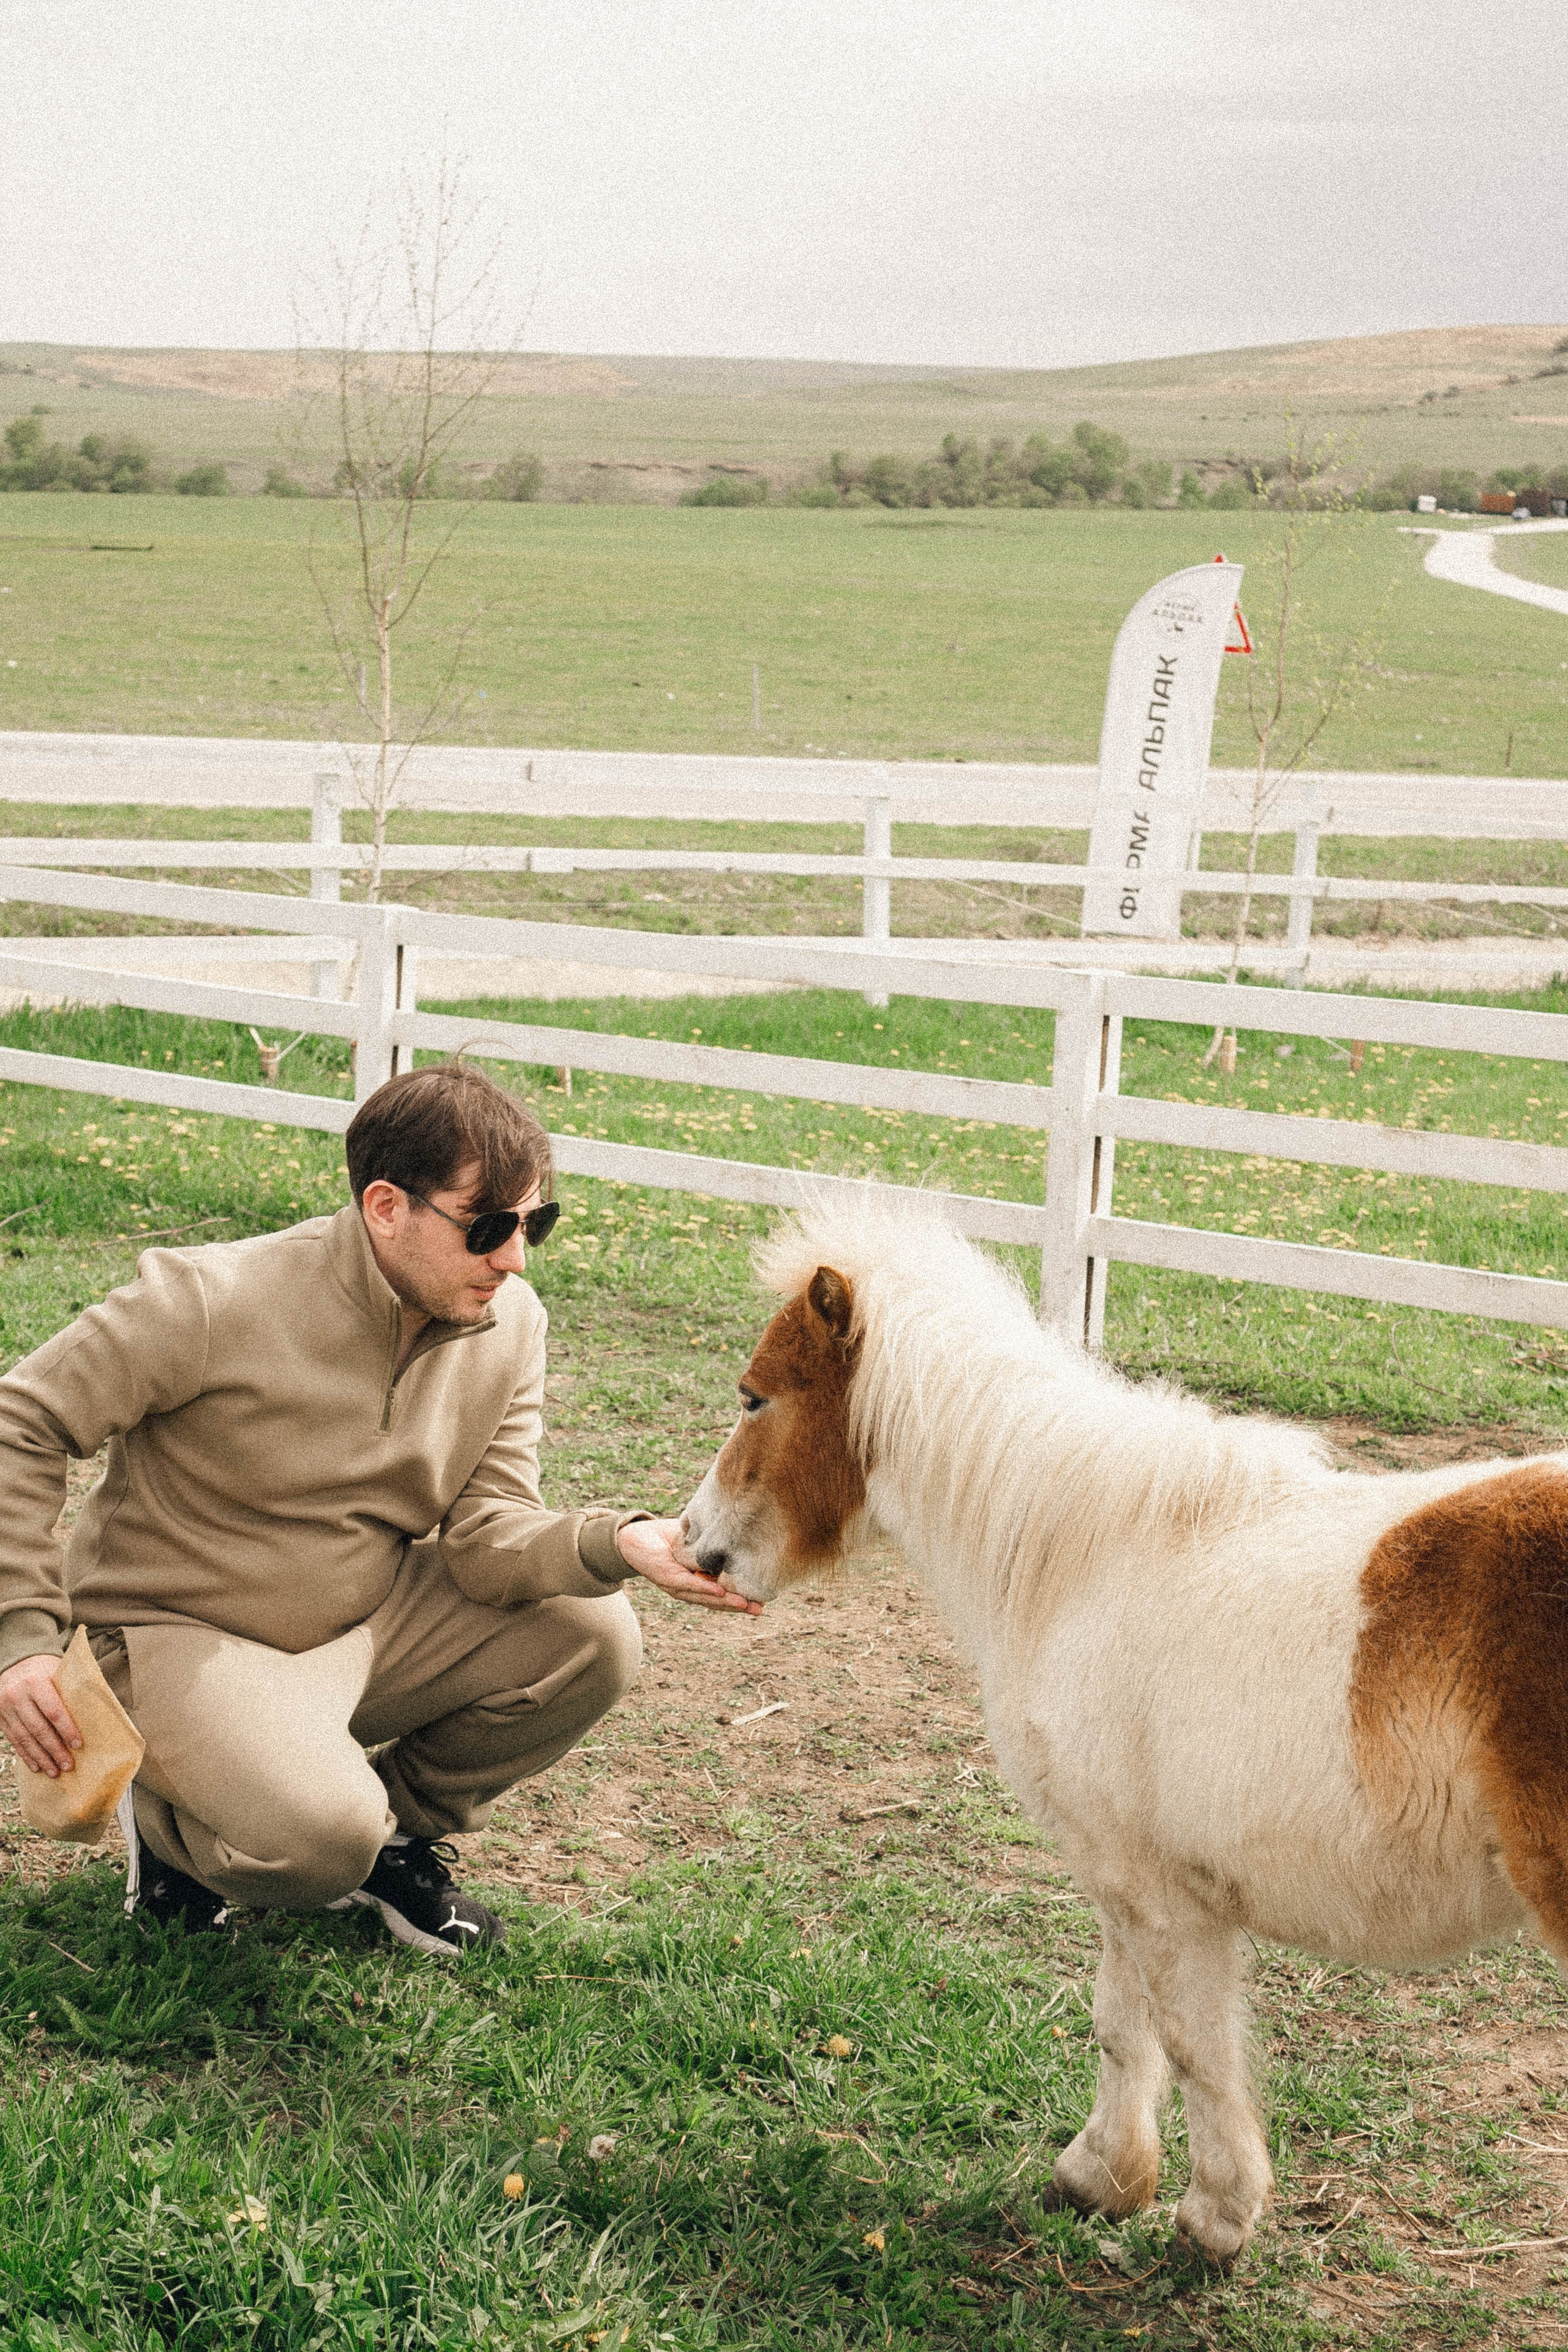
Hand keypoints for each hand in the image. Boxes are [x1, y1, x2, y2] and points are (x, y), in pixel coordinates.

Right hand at [0, 1652, 82, 1776]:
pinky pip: (14, 1740)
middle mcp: (18, 1696)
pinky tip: (37, 1767)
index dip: (66, 1730)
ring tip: (54, 1772)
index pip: (53, 1711)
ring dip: (41, 1758)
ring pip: (25, 1738)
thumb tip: (96, 1713)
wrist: (15, 1661)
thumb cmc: (45, 1668)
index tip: (78, 1745)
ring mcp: (6, 1708)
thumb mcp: (58, 1671)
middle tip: (68, 1766)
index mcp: (36, 1682)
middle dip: (54, 1750)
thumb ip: (70, 1691)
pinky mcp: (0, 1717)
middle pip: (38, 1729)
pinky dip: (26, 1755)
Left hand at [616, 1517, 762, 1614]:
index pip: (723, 1594)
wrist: (634, 1536)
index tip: (763, 1601)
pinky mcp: (666, 1577)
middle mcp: (689, 1589)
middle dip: (739, 1606)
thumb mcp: (698, 1541)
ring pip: (704, 1597)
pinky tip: (720, 1591)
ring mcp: (677, 1586)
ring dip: (726, 1602)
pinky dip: (704, 1588)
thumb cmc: (668, 1538)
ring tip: (746, 1604)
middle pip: (717, 1601)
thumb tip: (742, 1536)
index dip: (742, 1598)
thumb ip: (715, 1544)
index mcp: (698, 1581)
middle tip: (760, 1610)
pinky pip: (687, 1584)